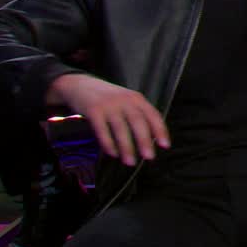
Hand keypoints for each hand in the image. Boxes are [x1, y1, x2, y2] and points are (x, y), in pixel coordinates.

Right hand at [48, 73, 169, 165]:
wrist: (81, 85)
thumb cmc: (108, 98)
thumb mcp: (126, 101)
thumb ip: (137, 114)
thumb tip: (150, 140)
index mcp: (136, 98)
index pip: (153, 114)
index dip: (160, 130)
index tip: (165, 145)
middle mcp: (124, 100)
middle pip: (138, 121)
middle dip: (144, 140)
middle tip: (149, 157)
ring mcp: (108, 105)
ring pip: (121, 127)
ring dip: (126, 146)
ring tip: (130, 162)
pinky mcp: (93, 110)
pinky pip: (102, 129)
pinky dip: (108, 143)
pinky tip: (113, 154)